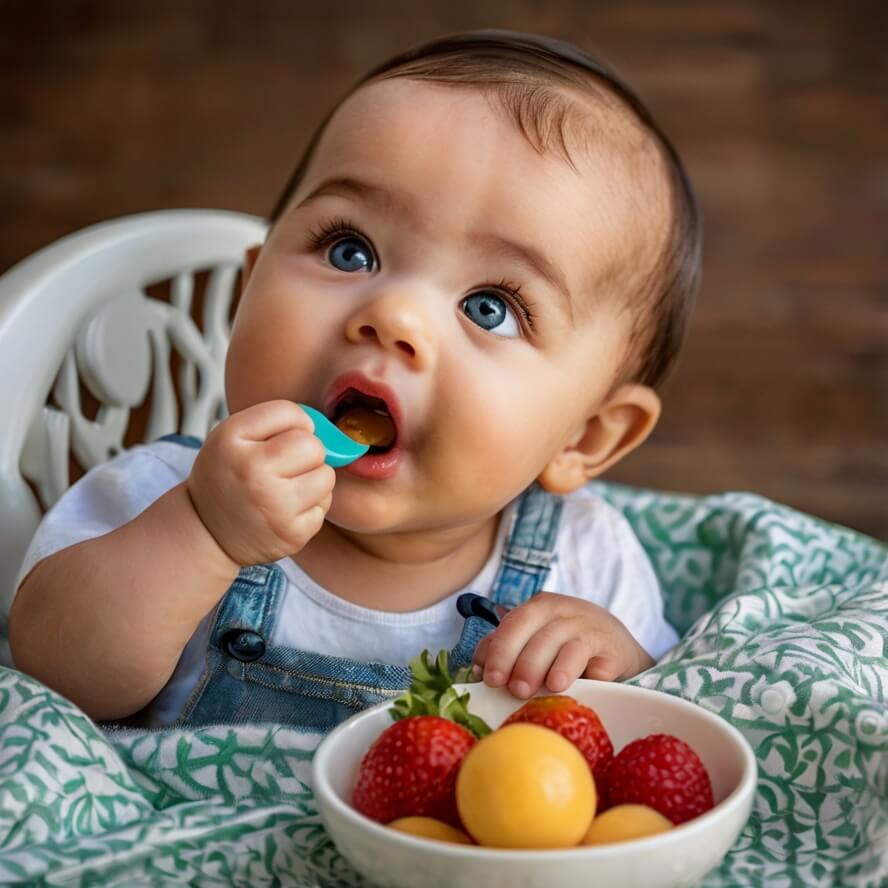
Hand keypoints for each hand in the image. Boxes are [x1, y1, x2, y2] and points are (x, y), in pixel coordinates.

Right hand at [187, 400, 335, 565]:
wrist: (207, 534)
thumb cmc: (229, 475)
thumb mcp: (232, 435)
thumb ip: (276, 419)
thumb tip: (326, 431)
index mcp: (232, 440)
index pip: (289, 413)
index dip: (294, 424)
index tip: (280, 439)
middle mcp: (252, 473)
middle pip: (314, 447)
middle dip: (307, 453)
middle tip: (285, 466)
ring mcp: (274, 507)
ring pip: (326, 477)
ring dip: (314, 480)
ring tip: (287, 487)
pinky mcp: (292, 534)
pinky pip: (324, 506)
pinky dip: (311, 506)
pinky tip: (287, 510)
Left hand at [472, 591, 653, 698]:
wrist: (618, 648)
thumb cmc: (567, 647)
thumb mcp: (537, 640)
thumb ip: (508, 649)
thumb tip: (479, 670)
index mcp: (539, 607)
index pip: (514, 623)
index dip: (499, 650)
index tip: (490, 678)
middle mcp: (564, 611)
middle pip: (537, 631)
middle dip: (521, 661)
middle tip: (514, 689)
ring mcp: (590, 627)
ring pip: (565, 644)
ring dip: (549, 667)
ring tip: (540, 689)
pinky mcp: (612, 648)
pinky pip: (595, 660)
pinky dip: (582, 673)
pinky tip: (570, 685)